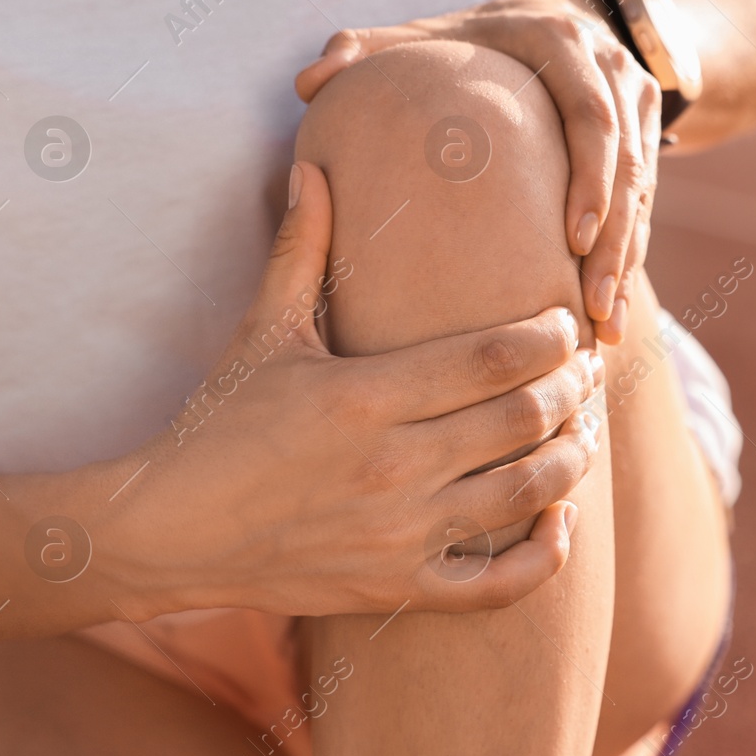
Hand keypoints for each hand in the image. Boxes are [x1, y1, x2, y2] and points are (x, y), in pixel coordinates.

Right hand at [105, 162, 603, 617]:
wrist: (168, 531)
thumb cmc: (219, 423)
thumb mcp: (262, 331)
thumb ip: (301, 248)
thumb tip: (313, 167)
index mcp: (364, 396)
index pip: (493, 359)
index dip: (549, 339)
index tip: (566, 325)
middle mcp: (392, 466)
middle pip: (523, 420)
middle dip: (573, 390)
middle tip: (587, 370)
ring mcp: (398, 534)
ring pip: (526, 496)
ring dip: (572, 459)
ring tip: (583, 430)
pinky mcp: (397, 588)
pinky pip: (498, 585)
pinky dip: (545, 556)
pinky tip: (562, 520)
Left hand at [294, 0, 661, 343]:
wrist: (552, 17)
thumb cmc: (469, 38)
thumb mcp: (423, 35)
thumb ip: (367, 50)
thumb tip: (309, 82)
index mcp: (560, 43)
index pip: (592, 115)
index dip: (591, 179)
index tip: (573, 241)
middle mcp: (611, 69)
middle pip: (630, 165)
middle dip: (616, 241)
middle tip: (592, 307)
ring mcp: (639, 102)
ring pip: (643, 194)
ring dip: (626, 263)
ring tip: (605, 332)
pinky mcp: (650, 134)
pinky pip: (646, 205)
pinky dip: (629, 258)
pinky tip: (608, 316)